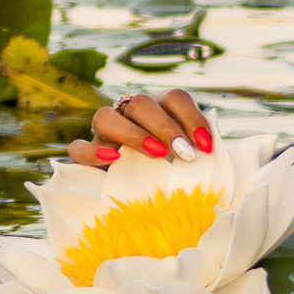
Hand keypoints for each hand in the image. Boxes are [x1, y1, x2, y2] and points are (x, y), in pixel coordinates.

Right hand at [66, 88, 214, 166]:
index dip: (192, 117)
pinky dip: (94, 152)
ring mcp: (104, 131)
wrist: (134, 195)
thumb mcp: (184, 161)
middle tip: (185, 153)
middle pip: (142, 103)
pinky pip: (79, 147)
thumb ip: (196, 151)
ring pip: (107, 116)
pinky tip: (113, 160)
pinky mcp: (85, 152)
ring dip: (134, 134)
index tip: (206, 146)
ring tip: (156, 154)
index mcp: (159, 109)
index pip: (175, 98)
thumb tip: (214, 153)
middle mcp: (130, 113)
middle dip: (166, 127)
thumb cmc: (168, 175)